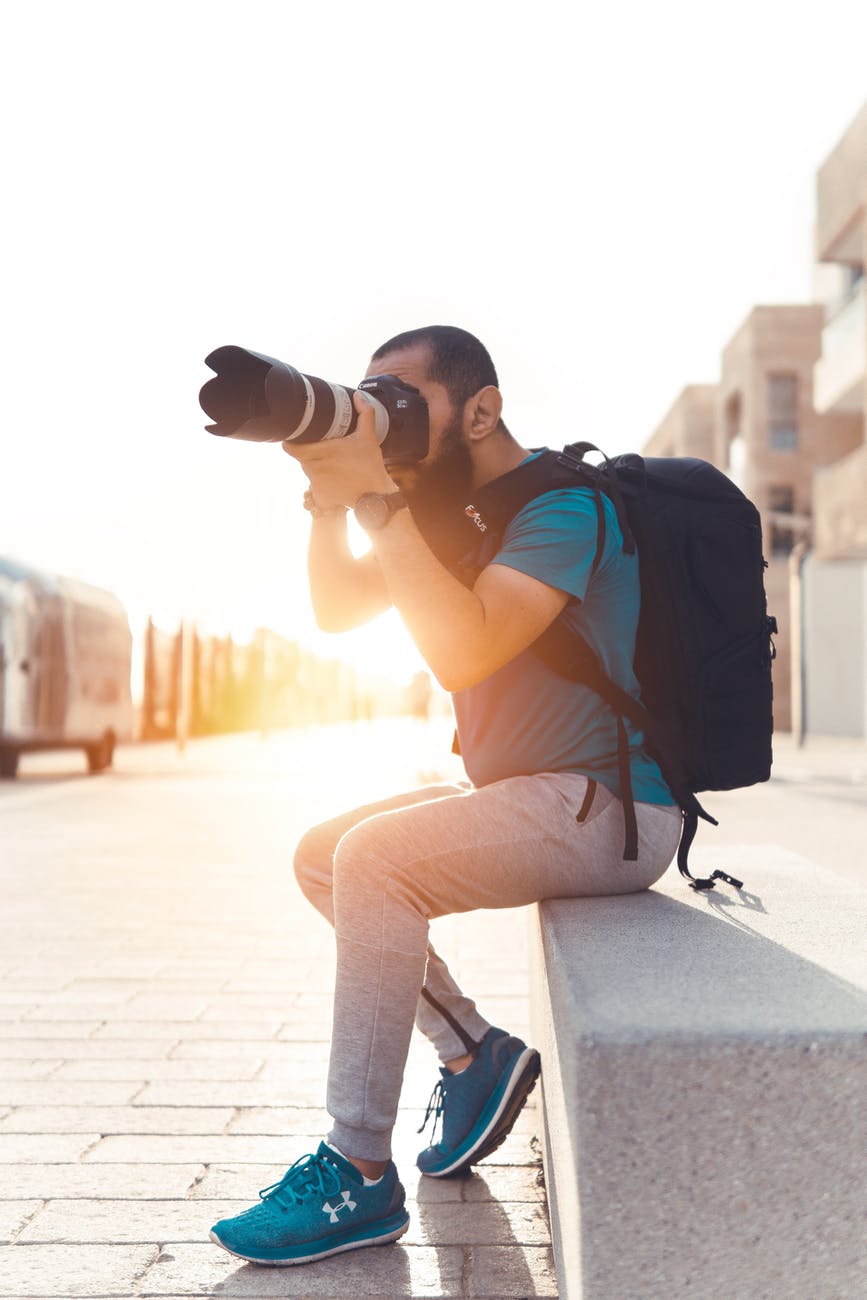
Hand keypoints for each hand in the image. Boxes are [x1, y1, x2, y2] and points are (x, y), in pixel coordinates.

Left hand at [282, 392, 396, 508]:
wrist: (375, 496)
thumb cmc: (370, 466)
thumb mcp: (368, 437)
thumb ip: (364, 414)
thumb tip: (358, 396)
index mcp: (322, 452)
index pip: (291, 448)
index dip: (290, 443)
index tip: (295, 438)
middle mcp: (315, 468)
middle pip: (301, 457)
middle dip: (309, 452)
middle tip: (324, 448)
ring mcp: (316, 484)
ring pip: (308, 471)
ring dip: (315, 466)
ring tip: (332, 463)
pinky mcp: (321, 496)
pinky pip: (314, 488)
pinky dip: (322, 483)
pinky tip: (335, 479)